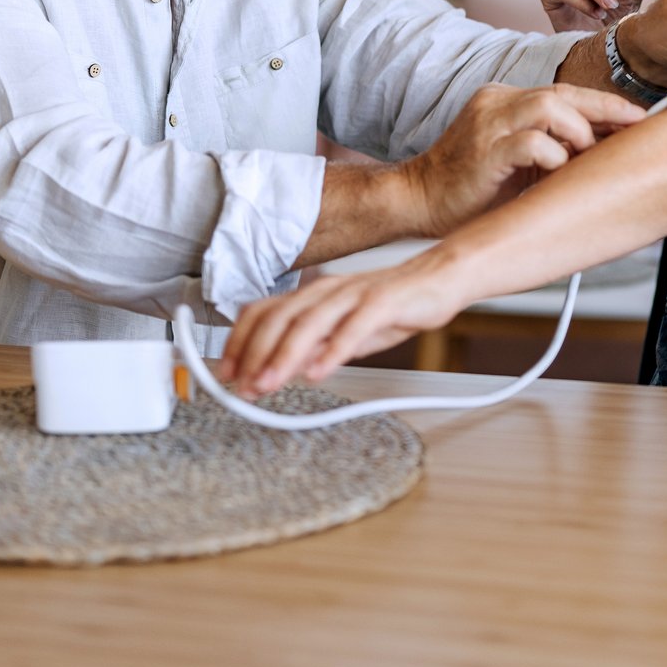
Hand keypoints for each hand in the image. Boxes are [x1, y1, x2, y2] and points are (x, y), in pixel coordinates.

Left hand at [221, 254, 465, 395]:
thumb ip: (315, 347)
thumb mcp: (345, 331)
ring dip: (284, 355)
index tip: (226, 372)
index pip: (264, 312)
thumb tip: (282, 370)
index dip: (240, 342)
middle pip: (280, 317)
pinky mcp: (383, 302)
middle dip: (255, 354)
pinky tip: (320, 372)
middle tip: (243, 387)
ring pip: (310, 321)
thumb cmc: (393, 305)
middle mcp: (328, 290)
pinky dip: (334, 350)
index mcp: (314, 295)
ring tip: (269, 383)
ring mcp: (355, 294)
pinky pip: (354, 326)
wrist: (439, 279)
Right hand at [400, 83, 643, 236]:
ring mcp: (487, 125)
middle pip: (562, 92)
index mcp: (504, 100)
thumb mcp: (517, 157)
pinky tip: (558, 171)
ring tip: (586, 155)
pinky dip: (554, 155)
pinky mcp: (483, 152)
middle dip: (606, 109)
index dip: (603, 103)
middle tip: (636, 125)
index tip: (637, 117)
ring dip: (579, 131)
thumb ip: (551, 144)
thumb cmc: (471, 186)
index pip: (564, 91)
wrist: (418, 200)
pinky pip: (531, 143)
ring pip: (548, 106)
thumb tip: (604, 146)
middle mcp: (496, 103)